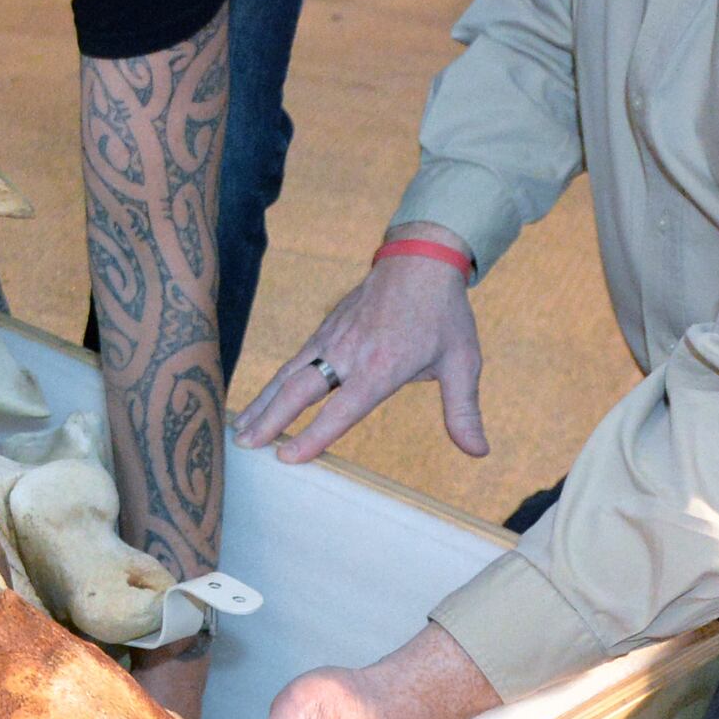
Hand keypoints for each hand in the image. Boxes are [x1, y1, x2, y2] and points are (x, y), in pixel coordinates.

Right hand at [231, 232, 487, 464]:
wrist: (420, 260)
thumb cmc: (444, 314)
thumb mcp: (463, 362)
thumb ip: (463, 410)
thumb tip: (478, 452)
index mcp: (382, 367)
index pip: (342, 409)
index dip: (315, 435)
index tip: (289, 457)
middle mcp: (349, 354)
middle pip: (299, 390)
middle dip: (271, 419)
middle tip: (245, 446)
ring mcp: (332, 339)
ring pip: (288, 374)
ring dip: (262, 403)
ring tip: (240, 430)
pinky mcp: (325, 330)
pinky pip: (293, 360)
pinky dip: (272, 384)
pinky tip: (260, 400)